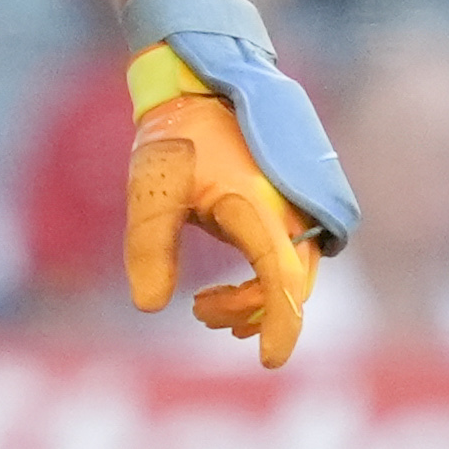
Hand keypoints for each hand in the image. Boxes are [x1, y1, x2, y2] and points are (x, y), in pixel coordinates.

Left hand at [124, 89, 324, 363]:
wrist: (204, 84)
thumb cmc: (176, 137)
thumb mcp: (152, 190)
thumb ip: (150, 246)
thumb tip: (149, 307)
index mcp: (260, 206)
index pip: (282, 281)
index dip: (281, 325)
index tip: (268, 363)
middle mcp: (292, 208)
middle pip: (288, 285)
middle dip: (249, 312)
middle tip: (199, 311)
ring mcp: (299, 204)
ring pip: (291, 272)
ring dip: (255, 299)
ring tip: (205, 305)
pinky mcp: (296, 202)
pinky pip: (292, 253)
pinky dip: (266, 279)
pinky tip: (230, 289)